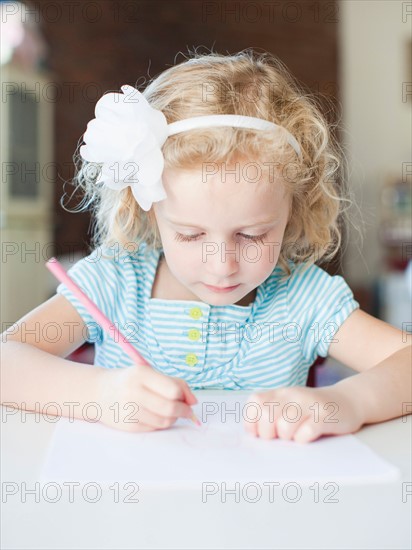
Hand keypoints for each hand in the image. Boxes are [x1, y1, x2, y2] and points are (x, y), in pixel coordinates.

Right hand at [96, 362, 196, 432]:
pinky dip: (161, 423)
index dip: (184, 396)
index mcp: (141, 374)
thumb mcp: (151, 373)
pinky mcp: (127, 426)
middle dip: (184, 411)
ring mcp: (128, 410)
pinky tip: (155, 415)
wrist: (100, 392)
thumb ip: (176, 383)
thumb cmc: (132, 381)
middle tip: (187, 410)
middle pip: (170, 408)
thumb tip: (194, 402)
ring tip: (169, 411)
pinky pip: (155, 428)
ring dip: (173, 418)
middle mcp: (133, 391)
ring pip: (165, 421)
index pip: (173, 390)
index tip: (187, 398)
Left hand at [243, 385, 364, 442]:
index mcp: (279, 393)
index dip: (252, 421)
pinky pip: (306, 434)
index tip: (259, 432)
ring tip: (297, 434)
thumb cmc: (312, 410)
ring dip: (289, 437)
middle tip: (280, 436)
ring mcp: (308, 404)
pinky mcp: (325, 416)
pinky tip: (311, 435)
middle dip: (270, 434)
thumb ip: (270, 415)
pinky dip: (304, 439)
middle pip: (267, 416)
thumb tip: (253, 436)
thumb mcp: (288, 406)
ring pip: (284, 427)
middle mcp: (292, 395)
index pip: (254, 402)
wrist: (348, 401)